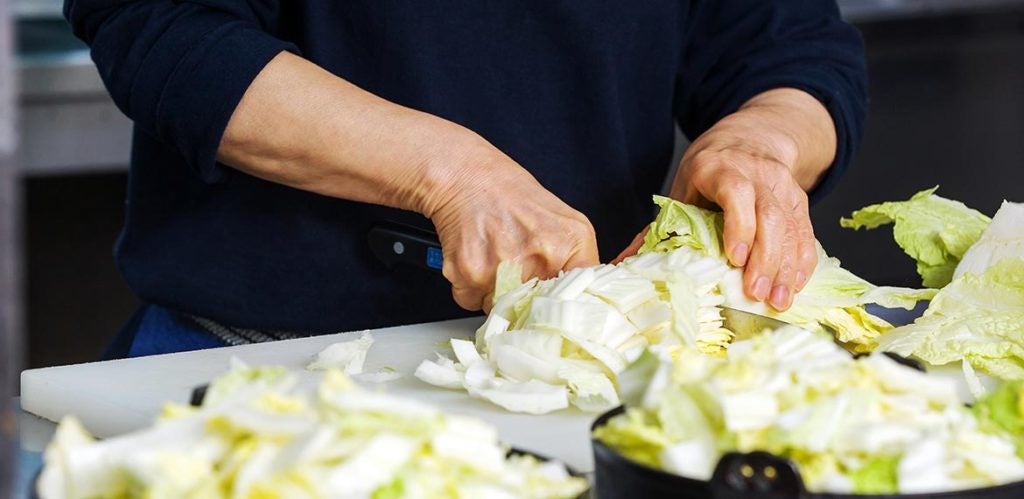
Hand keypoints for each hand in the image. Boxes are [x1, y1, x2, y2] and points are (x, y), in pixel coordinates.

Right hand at [422, 137, 599, 311]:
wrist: (467, 177)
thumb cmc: (513, 197)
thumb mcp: (566, 222)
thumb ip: (579, 262)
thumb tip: (581, 304)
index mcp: (569, 243)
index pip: (582, 299)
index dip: (570, 307)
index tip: (561, 306)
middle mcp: (539, 258)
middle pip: (538, 311)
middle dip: (530, 298)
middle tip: (519, 267)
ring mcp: (502, 269)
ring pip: (503, 310)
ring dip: (498, 294)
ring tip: (496, 259)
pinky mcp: (470, 276)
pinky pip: (474, 303)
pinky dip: (473, 288)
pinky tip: (477, 259)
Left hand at [615, 89, 835, 311]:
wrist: (750, 138)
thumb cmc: (709, 170)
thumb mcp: (681, 190)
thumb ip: (657, 229)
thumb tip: (622, 263)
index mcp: (719, 168)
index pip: (736, 193)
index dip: (739, 226)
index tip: (735, 259)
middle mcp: (755, 173)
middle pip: (769, 216)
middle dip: (765, 259)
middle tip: (756, 294)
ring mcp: (781, 186)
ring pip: (791, 226)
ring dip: (786, 267)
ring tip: (778, 301)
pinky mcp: (798, 199)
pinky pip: (805, 232)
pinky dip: (801, 261)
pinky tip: (794, 285)